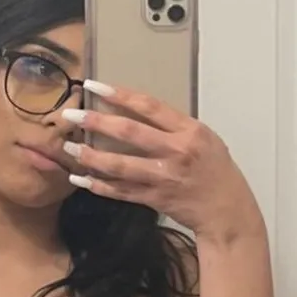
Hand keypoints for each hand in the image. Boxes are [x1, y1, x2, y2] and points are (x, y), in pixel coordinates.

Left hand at [62, 83, 262, 241]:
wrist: (227, 210)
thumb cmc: (217, 171)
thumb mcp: (205, 139)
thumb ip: (175, 127)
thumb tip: (138, 112)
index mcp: (189, 131)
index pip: (150, 106)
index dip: (120, 95)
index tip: (95, 86)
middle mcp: (175, 152)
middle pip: (129, 132)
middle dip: (97, 122)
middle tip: (71, 115)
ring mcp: (163, 177)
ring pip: (120, 165)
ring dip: (91, 157)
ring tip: (69, 149)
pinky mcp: (155, 198)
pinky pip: (122, 191)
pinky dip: (100, 186)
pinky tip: (81, 180)